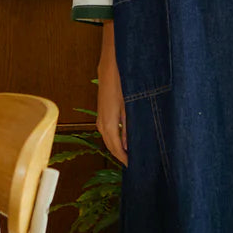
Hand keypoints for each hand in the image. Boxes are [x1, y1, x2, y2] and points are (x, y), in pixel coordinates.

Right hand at [98, 43, 127, 165]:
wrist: (110, 67)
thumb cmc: (122, 84)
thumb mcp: (129, 106)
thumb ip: (128, 126)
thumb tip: (127, 145)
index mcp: (109, 122)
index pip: (115, 147)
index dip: (123, 158)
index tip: (132, 165)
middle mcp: (101, 122)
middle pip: (109, 145)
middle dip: (119, 155)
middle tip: (132, 163)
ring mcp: (100, 117)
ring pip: (107, 138)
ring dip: (116, 148)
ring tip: (128, 155)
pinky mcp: (101, 113)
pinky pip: (106, 131)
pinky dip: (113, 139)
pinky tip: (121, 141)